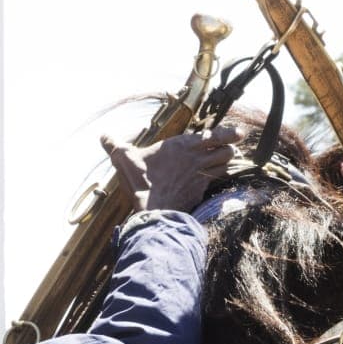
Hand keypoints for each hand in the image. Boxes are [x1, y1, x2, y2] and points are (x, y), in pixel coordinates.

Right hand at [102, 126, 242, 211]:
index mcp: (183, 146)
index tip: (240, 133)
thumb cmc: (141, 181)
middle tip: (227, 149)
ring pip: (225, 167)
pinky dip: (215, 182)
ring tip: (222, 163)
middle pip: (227, 152)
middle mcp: (197, 161)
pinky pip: (213, 185)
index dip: (231, 133)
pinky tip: (209, 183)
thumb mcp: (124, 158)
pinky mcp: (199, 194)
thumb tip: (103, 136)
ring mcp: (200, 179)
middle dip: (229, 149)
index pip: (217, 135)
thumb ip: (114, 145)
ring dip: (225, 164)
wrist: (152, 210)